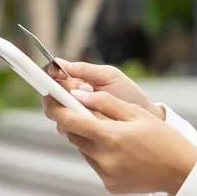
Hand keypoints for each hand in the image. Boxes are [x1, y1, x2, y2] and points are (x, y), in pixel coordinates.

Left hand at [42, 90, 196, 195]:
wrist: (182, 172)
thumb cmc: (163, 139)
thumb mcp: (137, 113)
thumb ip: (105, 103)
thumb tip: (77, 95)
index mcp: (111, 137)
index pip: (70, 120)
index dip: (55, 108)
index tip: (48, 99)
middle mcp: (105, 159)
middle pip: (74, 135)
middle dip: (73, 120)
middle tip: (78, 108)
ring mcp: (106, 175)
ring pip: (83, 150)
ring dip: (87, 137)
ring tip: (107, 129)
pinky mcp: (110, 185)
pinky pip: (95, 164)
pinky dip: (99, 153)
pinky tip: (119, 149)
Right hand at [43, 59, 165, 120]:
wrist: (145, 119)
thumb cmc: (128, 94)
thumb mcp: (110, 76)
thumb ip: (85, 69)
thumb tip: (59, 62)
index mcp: (76, 82)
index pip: (52, 77)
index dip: (51, 75)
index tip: (57, 73)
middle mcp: (71, 100)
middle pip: (51, 95)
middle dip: (64, 91)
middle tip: (86, 89)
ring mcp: (75, 117)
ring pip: (55, 113)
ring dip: (68, 108)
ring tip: (90, 104)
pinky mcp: (80, 133)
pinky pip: (66, 129)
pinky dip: (73, 124)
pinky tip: (88, 120)